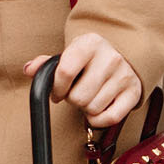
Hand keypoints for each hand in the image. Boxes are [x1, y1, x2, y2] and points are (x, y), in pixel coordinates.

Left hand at [24, 33, 143, 130]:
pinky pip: (111, 118)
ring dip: (85, 108)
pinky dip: (98, 120)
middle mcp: (111, 58)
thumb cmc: (88, 58)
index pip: (65, 72)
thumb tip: (29, 69)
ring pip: (92, 109)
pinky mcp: (134, 92)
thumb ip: (46, 64)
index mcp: (90, 43)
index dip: (56, 87)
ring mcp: (124, 75)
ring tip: (88, 96)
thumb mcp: (68, 54)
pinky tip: (97, 108)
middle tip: (76, 92)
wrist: (122, 54)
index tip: (56, 91)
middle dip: (72, 99)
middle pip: (78, 97)